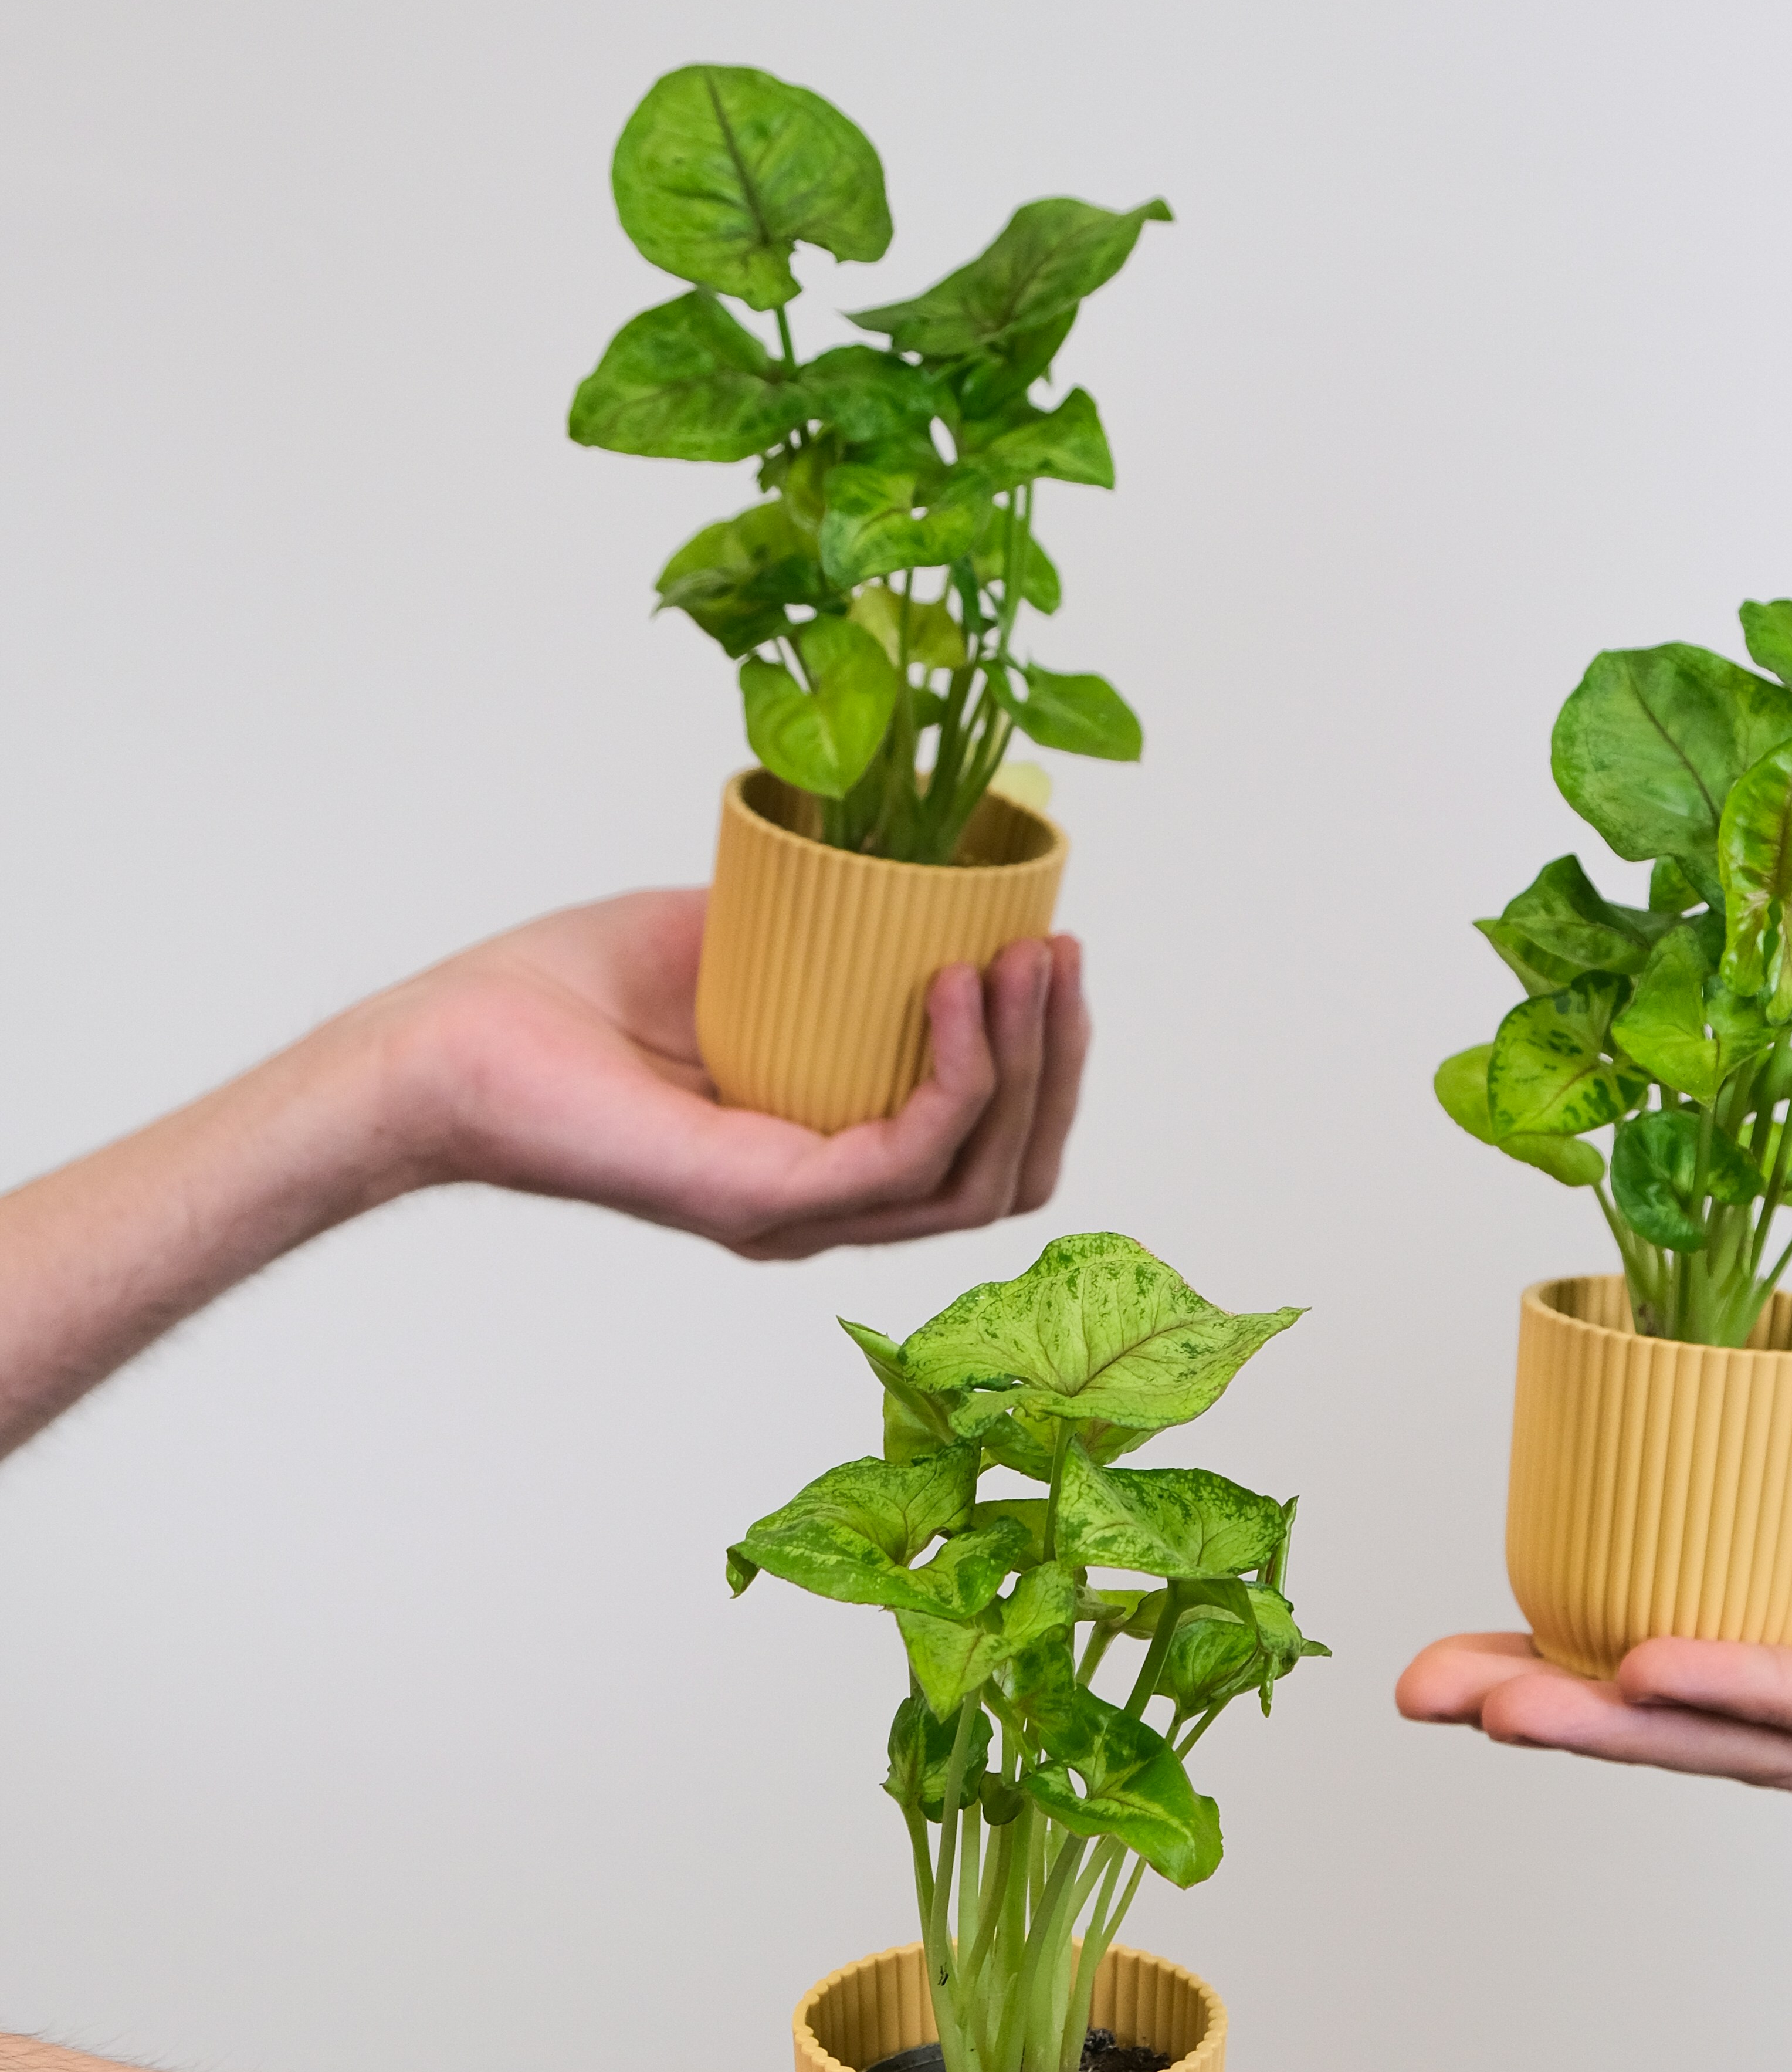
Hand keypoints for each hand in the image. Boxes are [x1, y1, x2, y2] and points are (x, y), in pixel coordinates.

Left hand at [370, 891, 1088, 1258]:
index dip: (1043, 1059)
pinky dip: (959, 1076)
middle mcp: (824, 1201)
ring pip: (978, 1175)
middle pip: (1007, 1171)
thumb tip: (900, 860)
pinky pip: (908, 1159)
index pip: (986, 1142)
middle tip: (1062, 952)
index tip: (1050, 951)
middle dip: (1060, 1062)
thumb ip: (816, 928)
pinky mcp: (766, 1201)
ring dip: (1029, 1064)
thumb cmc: (558, 1000)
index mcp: (825, 1152)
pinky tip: (959, 986)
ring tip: (1026, 959)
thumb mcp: (725, 940)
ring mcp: (800, 1212)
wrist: (449, 1043)